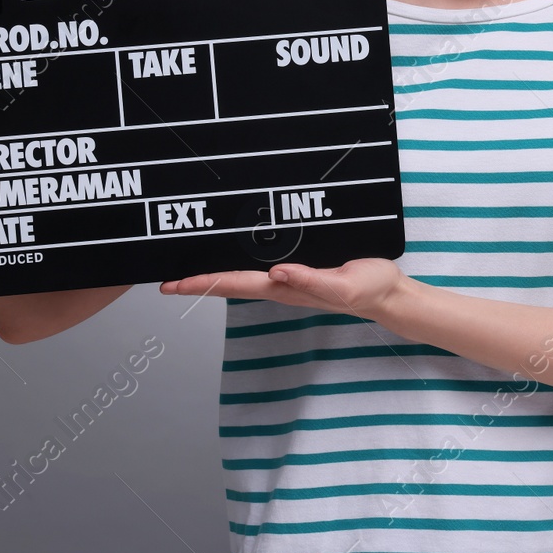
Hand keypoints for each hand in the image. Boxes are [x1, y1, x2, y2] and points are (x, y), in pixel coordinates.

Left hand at [158, 258, 405, 319]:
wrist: (388, 294)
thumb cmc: (368, 289)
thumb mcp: (344, 285)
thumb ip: (311, 280)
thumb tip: (276, 274)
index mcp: (287, 288)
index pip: (235, 284)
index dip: (203, 283)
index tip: (174, 284)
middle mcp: (281, 285)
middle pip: (229, 283)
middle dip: (197, 283)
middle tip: (164, 281)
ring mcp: (288, 280)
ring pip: (241, 277)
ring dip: (213, 276)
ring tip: (187, 272)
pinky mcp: (299, 270)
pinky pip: (260, 267)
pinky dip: (238, 265)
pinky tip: (231, 259)